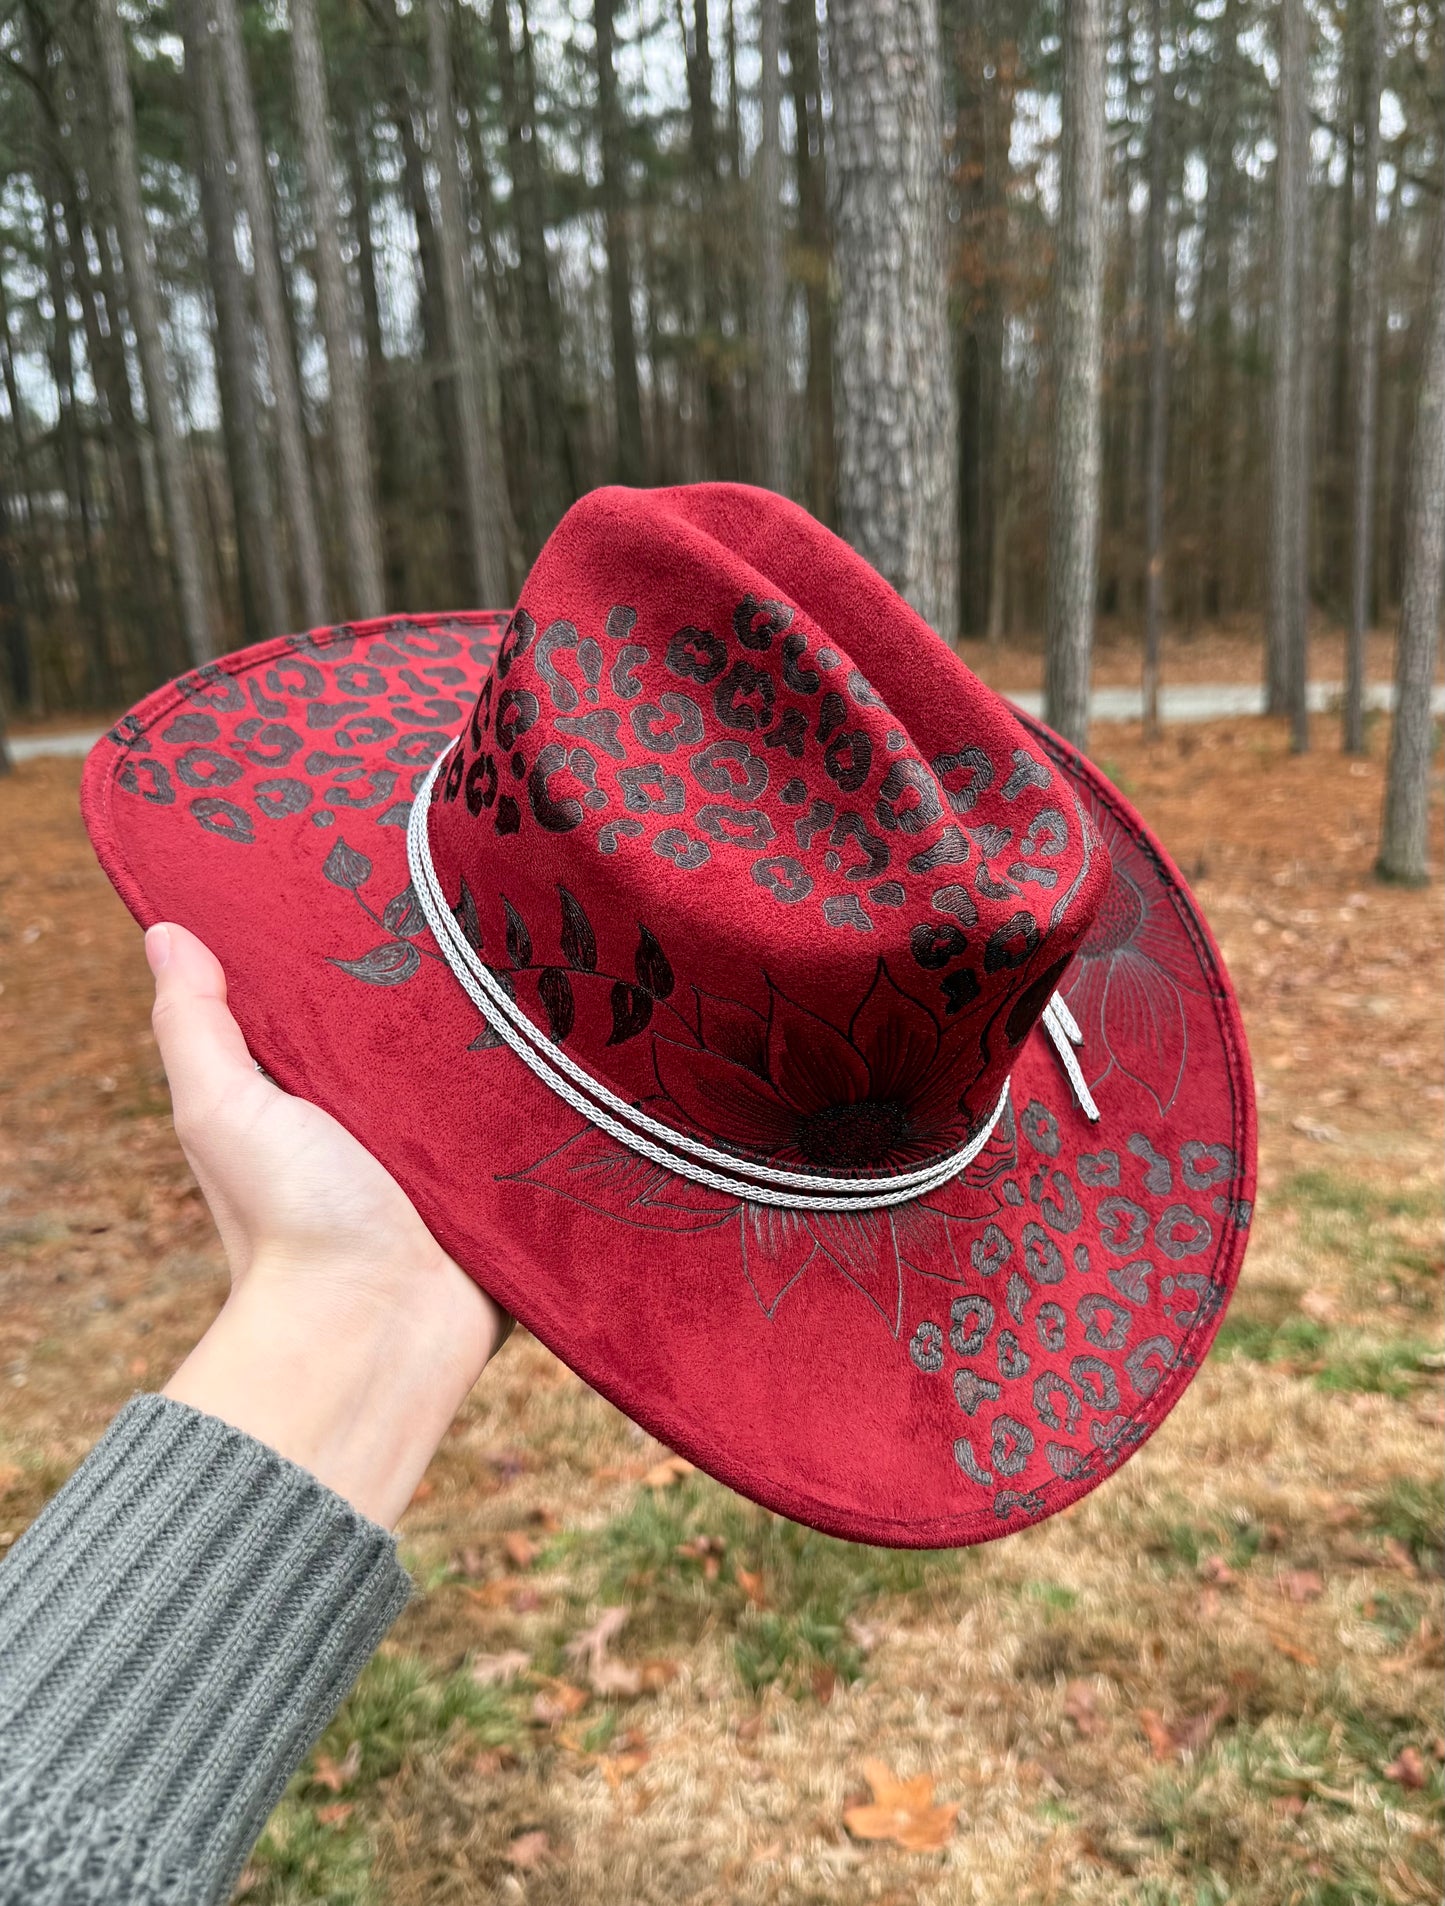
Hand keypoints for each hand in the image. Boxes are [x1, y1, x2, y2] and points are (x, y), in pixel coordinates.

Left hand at [148, 921, 509, 1527]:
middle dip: (457, 973)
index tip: (387, 863)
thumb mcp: (225, 1110)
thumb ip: (196, 1026)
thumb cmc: (287, 1222)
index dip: (361, 939)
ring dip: (521, 1026)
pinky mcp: (516, 1177)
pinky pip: (548, 1117)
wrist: (374, 1328)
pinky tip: (597, 1027)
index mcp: (320, 1091)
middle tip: (495, 887)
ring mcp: (459, 1147)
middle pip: (429, 1024)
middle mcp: (390, 1115)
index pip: (345, 997)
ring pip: (496, 1062)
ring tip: (561, 938)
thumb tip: (165, 930)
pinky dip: (563, 1085)